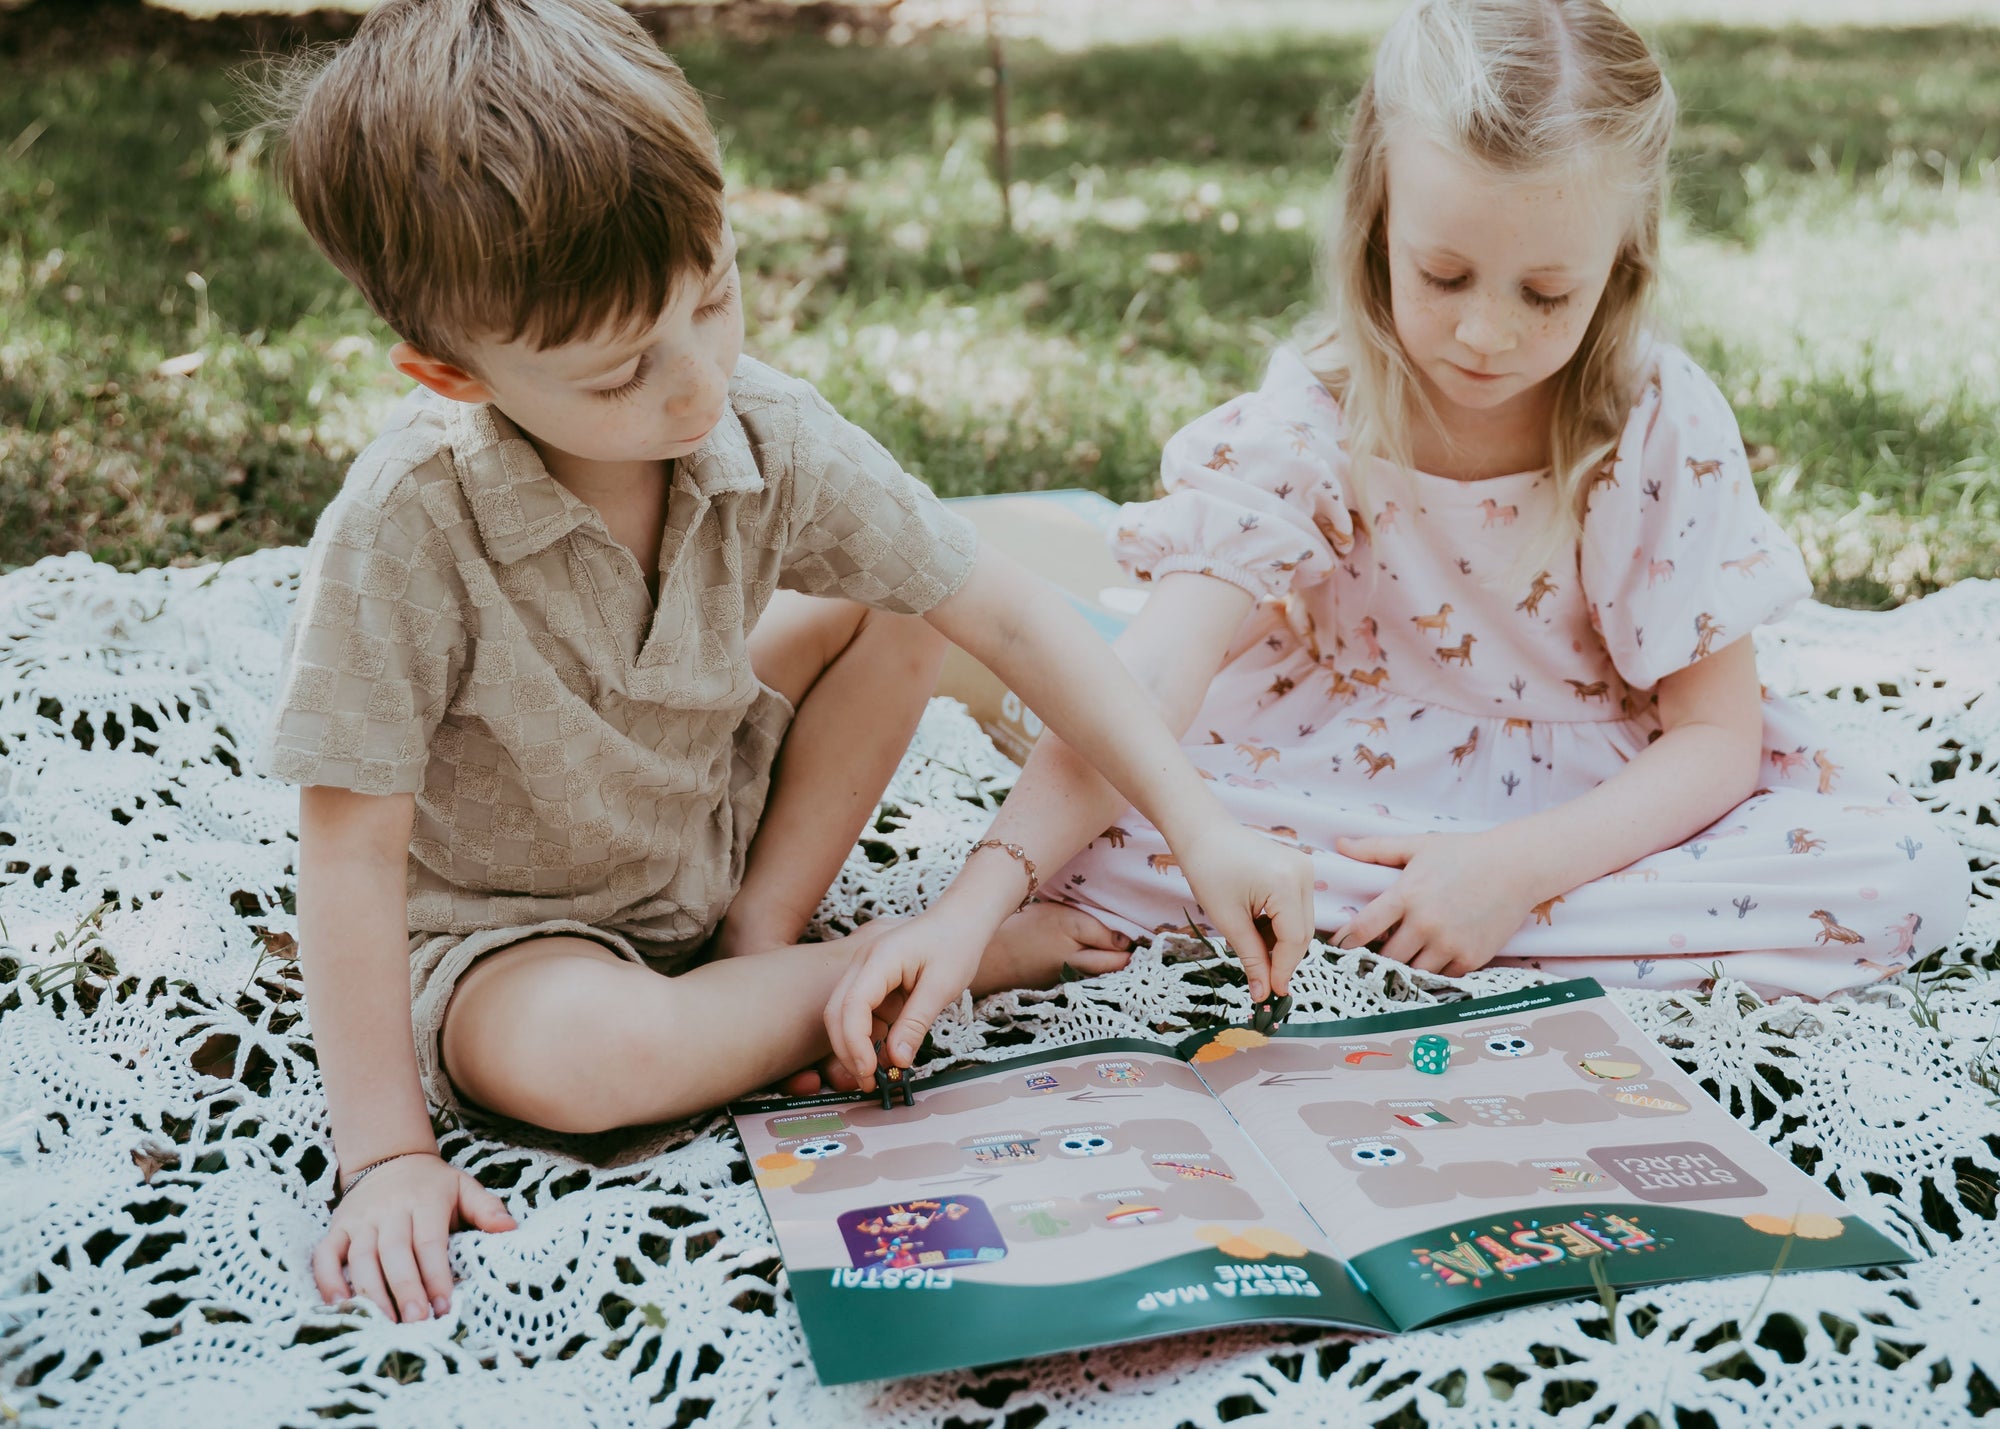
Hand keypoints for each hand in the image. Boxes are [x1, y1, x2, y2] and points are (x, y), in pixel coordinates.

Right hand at [313, 1153, 516, 1321]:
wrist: (389, 1158)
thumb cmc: (433, 1184)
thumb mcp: (464, 1187)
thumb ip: (486, 1208)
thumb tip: (510, 1229)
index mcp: (424, 1201)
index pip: (429, 1242)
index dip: (436, 1275)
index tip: (446, 1306)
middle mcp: (389, 1211)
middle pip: (395, 1254)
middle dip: (405, 1289)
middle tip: (416, 1322)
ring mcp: (359, 1220)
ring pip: (360, 1259)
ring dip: (371, 1293)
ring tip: (385, 1324)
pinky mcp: (337, 1228)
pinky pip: (325, 1255)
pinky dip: (328, 1279)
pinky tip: (340, 1305)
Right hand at [824, 907, 991, 1084]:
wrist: (961, 919)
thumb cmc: (955, 944)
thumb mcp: (942, 986)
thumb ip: (916, 1023)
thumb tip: (898, 1060)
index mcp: (880, 958)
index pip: (852, 1005)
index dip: (855, 1043)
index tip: (869, 1071)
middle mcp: (863, 962)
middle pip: (837, 1012)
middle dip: (847, 1050)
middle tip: (869, 1082)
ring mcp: (864, 970)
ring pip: (843, 1014)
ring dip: (856, 1045)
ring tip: (883, 1071)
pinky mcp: (872, 980)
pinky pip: (860, 1012)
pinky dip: (869, 1035)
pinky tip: (888, 1051)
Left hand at [1172, 822, 1313, 1002]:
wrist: (1202, 831)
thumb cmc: (1208, 868)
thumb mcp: (1228, 918)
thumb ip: (1250, 957)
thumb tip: (1263, 992)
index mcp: (1286, 883)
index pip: (1294, 939)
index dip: (1283, 969)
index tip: (1270, 993)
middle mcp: (1304, 874)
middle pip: (1303, 933)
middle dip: (1283, 960)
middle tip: (1264, 984)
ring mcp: (1304, 869)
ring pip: (1301, 923)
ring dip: (1281, 944)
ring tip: (1253, 951)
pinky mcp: (1298, 869)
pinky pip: (1296, 908)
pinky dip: (1280, 926)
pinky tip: (1258, 931)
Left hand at [1333, 830, 1543, 976]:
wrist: (1516, 867)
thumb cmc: (1463, 853)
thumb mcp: (1418, 845)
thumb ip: (1376, 848)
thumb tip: (1340, 844)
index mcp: (1407, 895)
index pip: (1364, 928)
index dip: (1346, 941)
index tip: (1338, 947)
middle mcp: (1425, 923)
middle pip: (1386, 957)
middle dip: (1377, 958)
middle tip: (1371, 957)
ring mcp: (1449, 943)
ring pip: (1412, 972)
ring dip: (1405, 967)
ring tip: (1402, 959)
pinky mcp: (1471, 958)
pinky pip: (1442, 977)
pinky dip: (1434, 972)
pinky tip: (1432, 959)